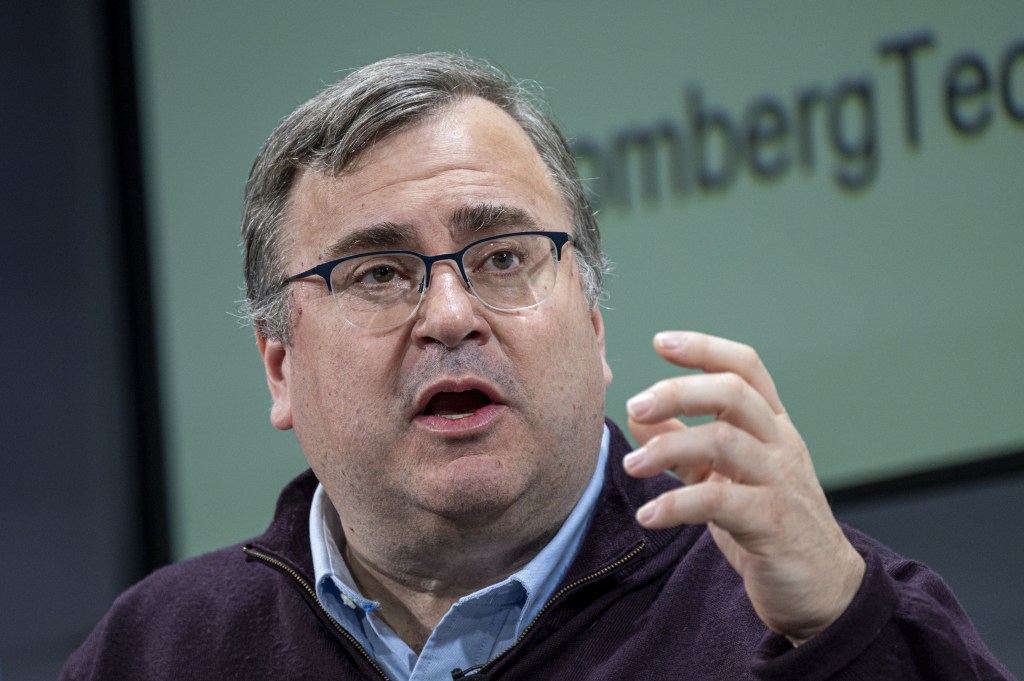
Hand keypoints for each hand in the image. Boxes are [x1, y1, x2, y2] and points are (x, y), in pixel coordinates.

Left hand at [623, 331, 864, 643]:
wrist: (822, 590)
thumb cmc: (770, 525)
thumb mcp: (724, 477)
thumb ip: (685, 445)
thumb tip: (640, 417)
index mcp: (772, 426)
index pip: (745, 368)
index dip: (705, 348)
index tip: (661, 342)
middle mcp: (780, 445)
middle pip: (732, 393)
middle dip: (678, 392)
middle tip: (635, 406)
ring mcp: (780, 482)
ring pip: (724, 442)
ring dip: (667, 448)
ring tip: (632, 466)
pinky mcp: (773, 523)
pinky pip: (718, 501)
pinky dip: (676, 505)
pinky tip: (649, 516)